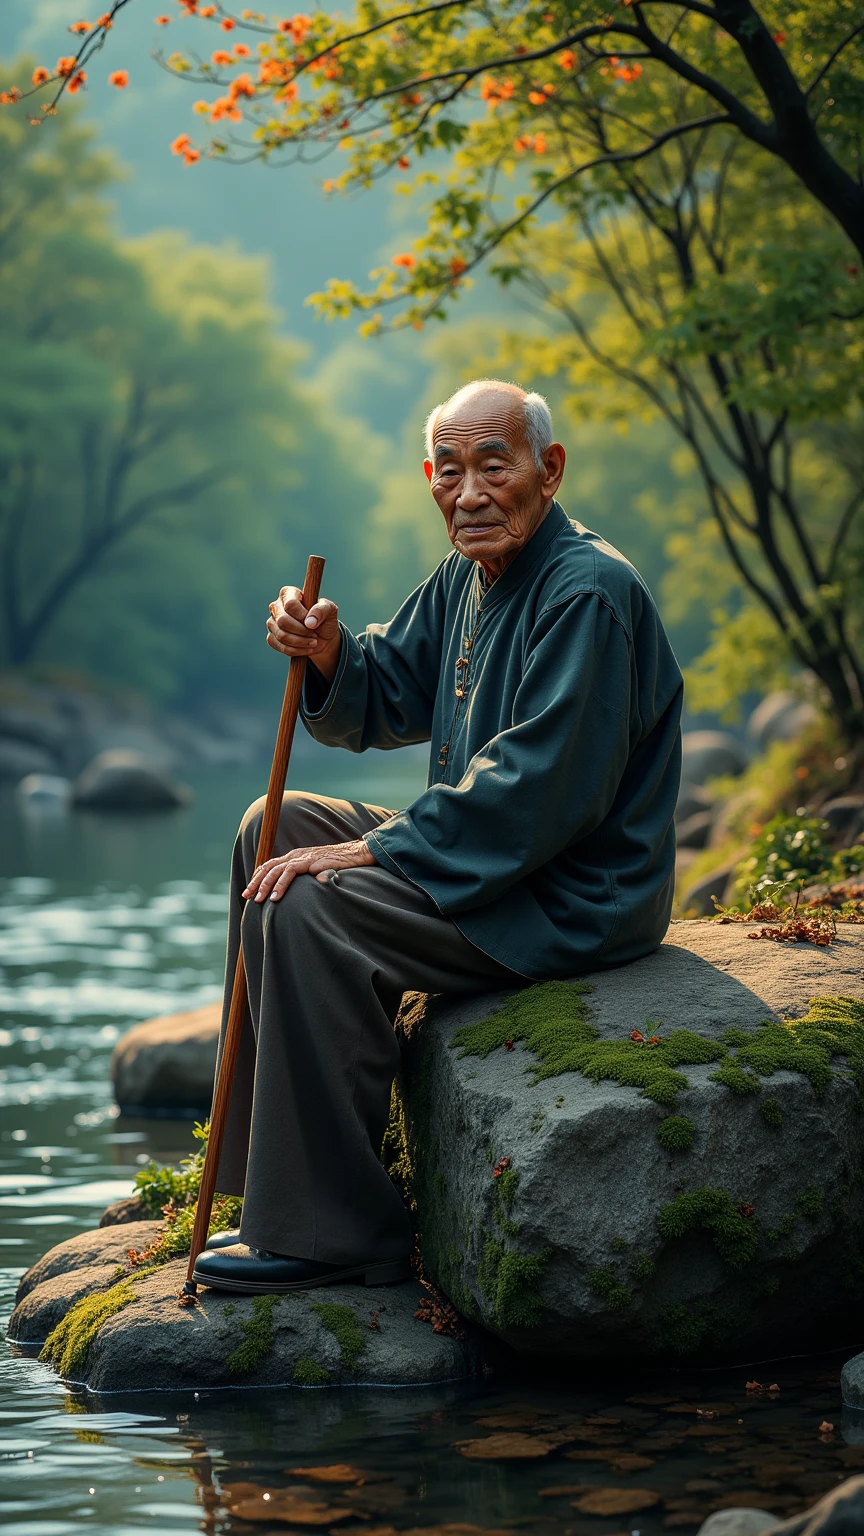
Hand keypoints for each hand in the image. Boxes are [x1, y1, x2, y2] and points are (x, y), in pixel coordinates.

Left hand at [243, 839, 376, 900]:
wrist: (357, 854)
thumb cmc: (340, 865)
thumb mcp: (318, 871)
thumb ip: (306, 878)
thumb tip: (296, 892)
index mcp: (296, 856)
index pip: (271, 865)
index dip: (259, 877)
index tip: (251, 891)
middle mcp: (296, 855)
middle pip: (269, 867)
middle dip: (256, 882)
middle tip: (246, 896)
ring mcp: (302, 857)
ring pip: (276, 869)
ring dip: (265, 885)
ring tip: (259, 900)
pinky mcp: (310, 861)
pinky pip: (290, 872)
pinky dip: (281, 884)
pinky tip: (276, 897)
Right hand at [267, 585, 341, 683]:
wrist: (322, 637)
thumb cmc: (325, 619)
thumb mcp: (330, 610)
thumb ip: (322, 610)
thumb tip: (309, 622)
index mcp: (289, 593)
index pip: (290, 604)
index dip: (302, 616)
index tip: (313, 623)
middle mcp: (276, 606)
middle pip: (283, 621)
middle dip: (301, 631)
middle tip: (314, 635)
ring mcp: (272, 622)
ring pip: (281, 635)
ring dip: (300, 642)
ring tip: (313, 642)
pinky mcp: (272, 637)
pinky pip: (279, 646)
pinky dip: (295, 650)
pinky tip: (305, 649)